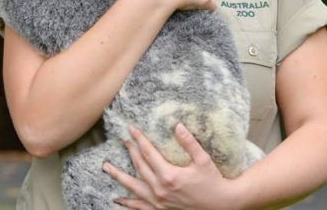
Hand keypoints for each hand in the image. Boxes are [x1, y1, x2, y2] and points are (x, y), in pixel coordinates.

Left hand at [102, 124, 240, 209]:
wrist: (221, 205)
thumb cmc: (213, 181)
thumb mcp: (203, 160)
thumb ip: (189, 142)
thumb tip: (177, 125)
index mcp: (169, 175)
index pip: (148, 153)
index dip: (139, 139)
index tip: (131, 129)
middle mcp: (160, 189)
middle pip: (139, 166)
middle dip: (130, 151)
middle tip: (124, 140)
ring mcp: (158, 202)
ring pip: (134, 187)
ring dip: (119, 176)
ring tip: (106, 168)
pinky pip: (140, 207)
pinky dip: (128, 203)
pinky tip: (117, 199)